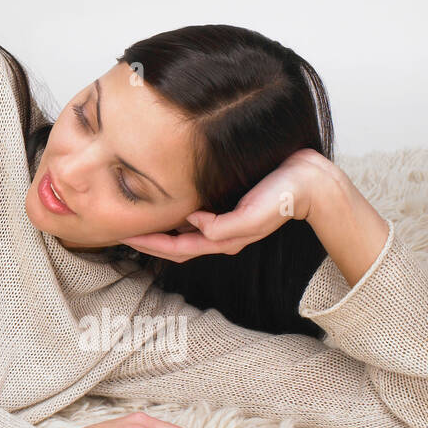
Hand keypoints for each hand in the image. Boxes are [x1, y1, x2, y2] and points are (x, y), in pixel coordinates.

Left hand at [119, 147, 335, 261]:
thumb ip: (225, 227)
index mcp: (223, 239)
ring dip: (157, 227)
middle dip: (146, 239)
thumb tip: (194, 222)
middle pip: (174, 244)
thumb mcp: (255, 215)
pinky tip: (160, 202)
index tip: (123, 235)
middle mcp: (219, 233)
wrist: (310, 180)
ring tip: (133, 218)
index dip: (148, 243)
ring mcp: (222, 220)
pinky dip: (172, 213)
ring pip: (181, 230)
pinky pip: (191, 215)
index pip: (176, 248)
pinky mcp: (225, 205)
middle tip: (117, 229)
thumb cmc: (284, 196)